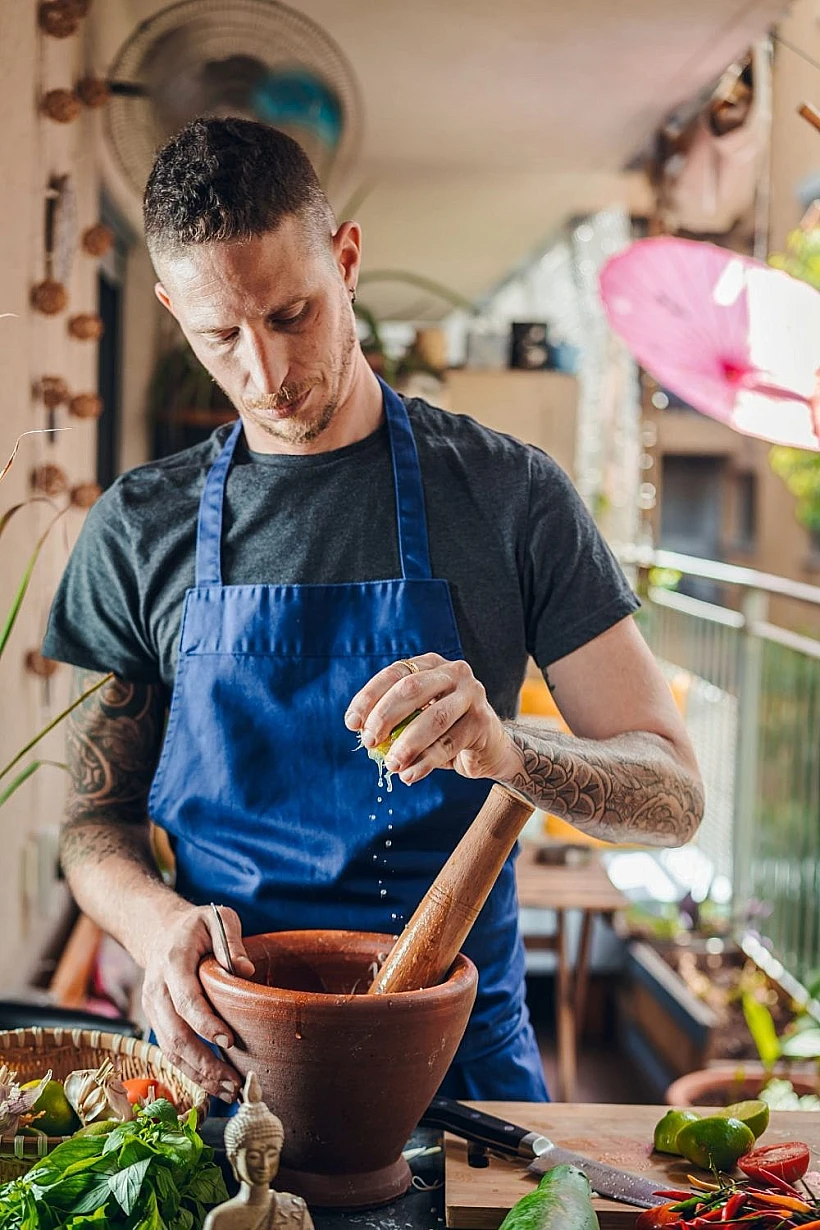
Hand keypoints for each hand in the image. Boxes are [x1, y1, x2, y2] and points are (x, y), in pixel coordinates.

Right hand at [140, 903, 254, 1100]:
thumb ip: (231, 940)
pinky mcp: (156, 1023)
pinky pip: (170, 1053)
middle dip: (204, 1062)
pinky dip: (191, 1073)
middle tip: (234, 1081)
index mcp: (172, 962)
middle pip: (175, 1034)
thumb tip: (246, 970)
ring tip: (229, 1091)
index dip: (205, 1023)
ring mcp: (152, 1009)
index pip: (186, 999)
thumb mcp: (217, 918)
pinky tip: (214, 1085)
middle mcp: (156, 989)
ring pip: (171, 1050)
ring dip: (199, 1075)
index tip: (229, 1041)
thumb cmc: (197, 928)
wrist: (160, 934)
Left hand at [344, 653, 512, 784]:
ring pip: (433, 718)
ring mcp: (472, 694)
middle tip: (369, 742)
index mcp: (431, 664)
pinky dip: (425, 762)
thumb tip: (360, 729)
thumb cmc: (444, 729)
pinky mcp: (482, 721)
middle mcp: (454, 672)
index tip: (352, 723)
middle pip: (412, 689)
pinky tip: (409, 775)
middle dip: (384, 717)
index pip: (394, 674)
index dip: (369, 697)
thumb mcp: (417, 717)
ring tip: (391, 765)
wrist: (489, 746)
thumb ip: (394, 719)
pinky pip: (449, 744)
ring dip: (406, 744)